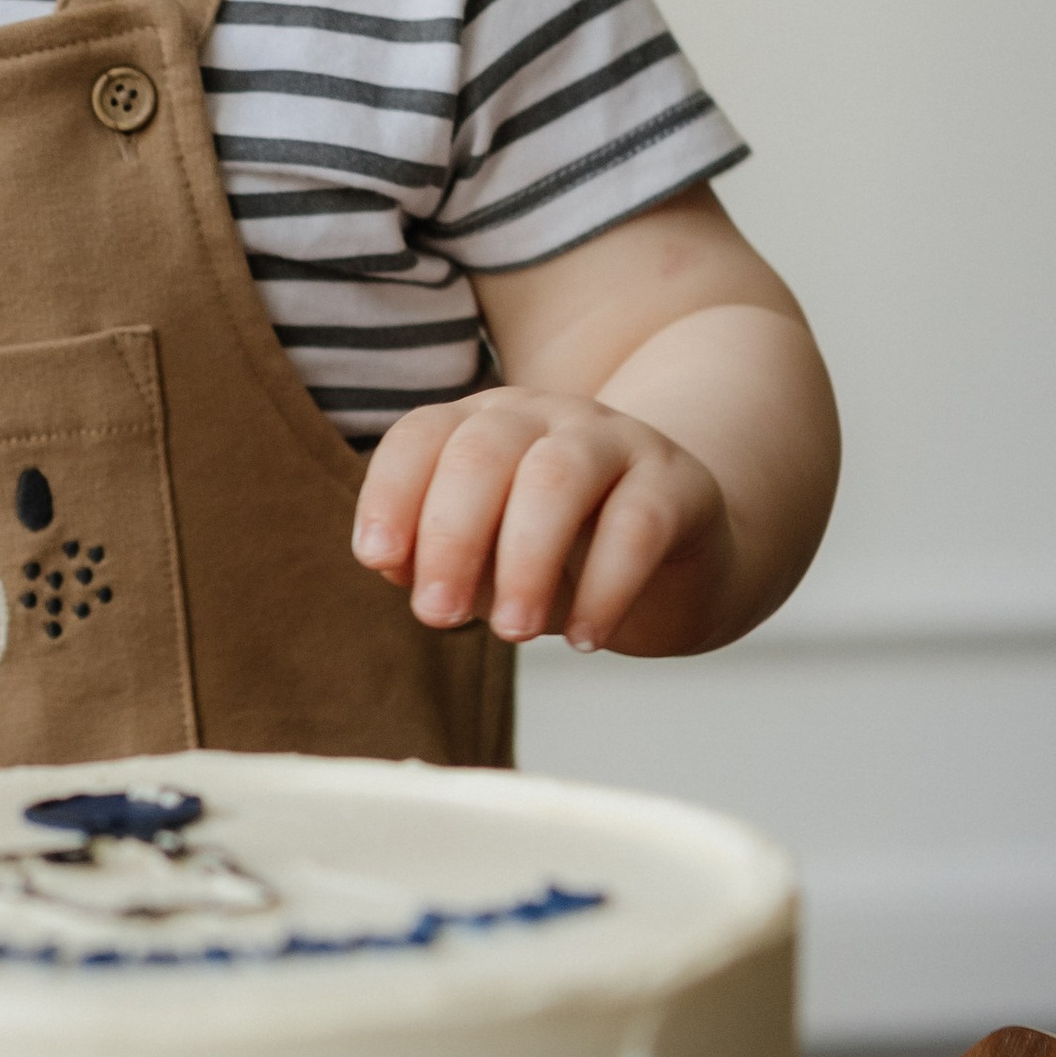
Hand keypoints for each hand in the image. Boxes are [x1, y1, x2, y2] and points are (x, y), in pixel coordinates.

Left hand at [350, 387, 732, 656]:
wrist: (675, 564)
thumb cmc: (556, 561)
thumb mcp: (484, 564)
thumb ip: (435, 559)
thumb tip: (392, 563)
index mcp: (479, 426)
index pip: (420, 437)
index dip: (390, 494)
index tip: (378, 560)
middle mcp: (542, 418)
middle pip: (482, 453)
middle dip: (451, 537)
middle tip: (438, 616)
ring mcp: (613, 441)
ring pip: (557, 477)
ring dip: (523, 559)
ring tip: (512, 632)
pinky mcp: (677, 482)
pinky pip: (638, 523)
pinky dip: (605, 586)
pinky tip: (583, 638)